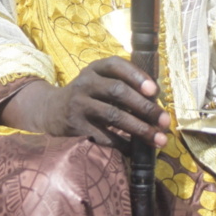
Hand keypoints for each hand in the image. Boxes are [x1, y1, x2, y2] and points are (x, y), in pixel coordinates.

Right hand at [0, 58, 170, 151]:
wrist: (50, 111)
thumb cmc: (86, 95)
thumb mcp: (98, 81)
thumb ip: (122, 84)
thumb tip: (158, 98)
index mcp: (95, 68)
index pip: (116, 65)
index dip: (136, 76)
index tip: (154, 91)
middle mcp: (85, 83)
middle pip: (118, 91)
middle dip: (144, 107)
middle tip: (165, 121)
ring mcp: (79, 105)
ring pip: (113, 116)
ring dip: (139, 128)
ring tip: (158, 139)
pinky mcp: (76, 127)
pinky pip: (104, 137)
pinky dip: (123, 144)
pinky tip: (136, 150)